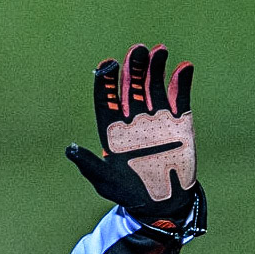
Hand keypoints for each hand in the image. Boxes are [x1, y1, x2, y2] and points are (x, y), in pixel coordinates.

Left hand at [66, 44, 198, 223]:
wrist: (163, 203)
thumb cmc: (129, 194)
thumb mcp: (107, 181)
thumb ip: (91, 165)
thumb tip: (70, 149)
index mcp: (113, 130)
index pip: (106, 100)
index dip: (105, 82)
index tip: (107, 65)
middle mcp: (133, 120)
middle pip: (130, 88)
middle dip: (132, 68)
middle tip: (137, 50)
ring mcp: (157, 119)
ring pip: (154, 87)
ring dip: (155, 68)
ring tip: (158, 50)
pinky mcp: (180, 122)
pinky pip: (180, 97)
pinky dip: (182, 82)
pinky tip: (183, 67)